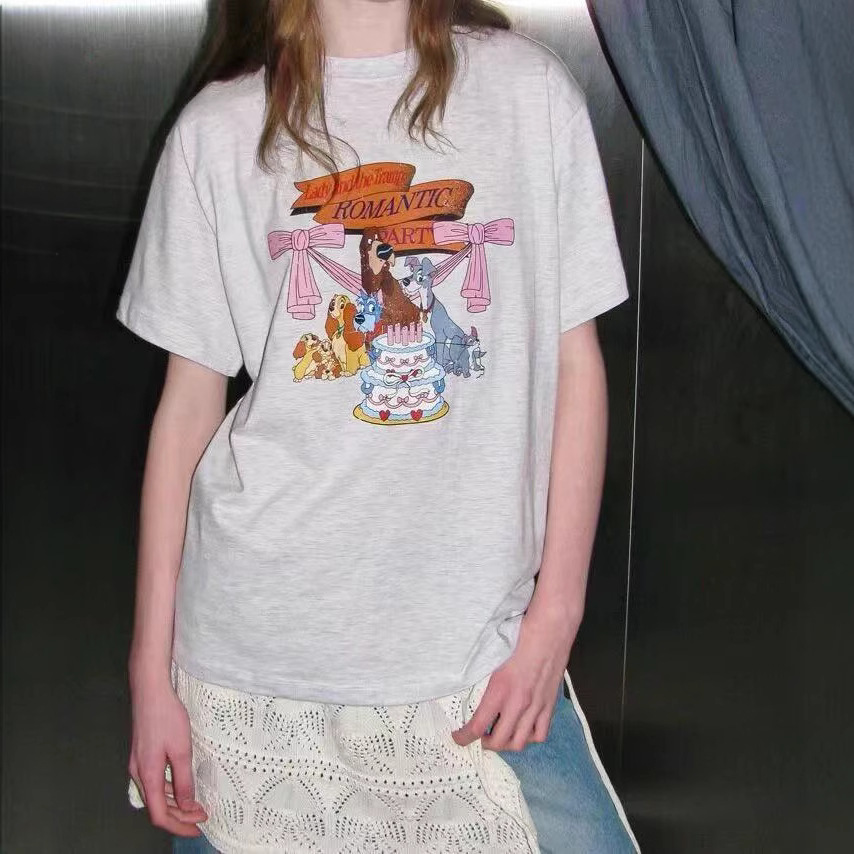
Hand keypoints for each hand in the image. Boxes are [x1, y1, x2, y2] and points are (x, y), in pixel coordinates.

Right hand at [128, 668, 207, 835]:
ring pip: (155, 795)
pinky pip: (154, 781)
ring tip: (196, 805)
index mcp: (147, 776)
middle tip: (202, 816)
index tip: (198, 828)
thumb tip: (187, 805)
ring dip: (175, 803)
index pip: (160, 815)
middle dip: (180, 816)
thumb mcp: (181, 749)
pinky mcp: (142, 754)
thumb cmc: (166, 716)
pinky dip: (169, 789)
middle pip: (157, 807)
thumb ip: (183, 780)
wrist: (150, 690)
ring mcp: (138, 764)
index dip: (179, 826)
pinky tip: (182, 786)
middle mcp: (138, 774)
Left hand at [451, 603, 580, 751]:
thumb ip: (483, 677)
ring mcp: (536, 706)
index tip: (458, 738)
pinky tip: (523, 729)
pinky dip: (530, 737)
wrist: (550, 629)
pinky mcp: (550, 704)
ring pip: (520, 742)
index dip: (464, 737)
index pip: (478, 726)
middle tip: (479, 738)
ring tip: (500, 736)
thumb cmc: (520, 635)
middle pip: (499, 741)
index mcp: (500, 689)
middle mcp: (518, 703)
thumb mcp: (494, 656)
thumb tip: (471, 689)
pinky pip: (541, 733)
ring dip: (507, 744)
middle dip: (485, 744)